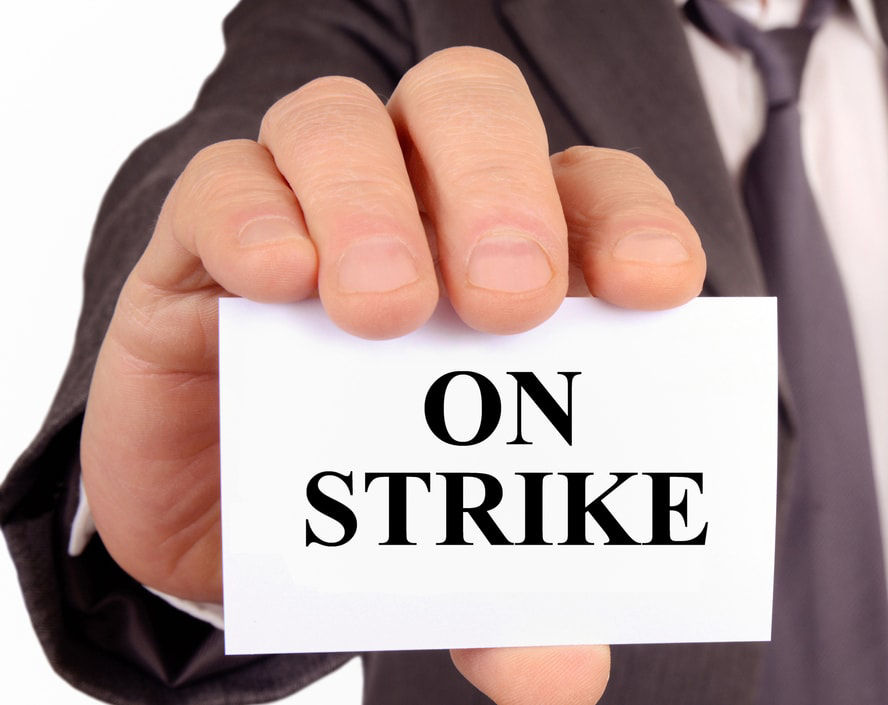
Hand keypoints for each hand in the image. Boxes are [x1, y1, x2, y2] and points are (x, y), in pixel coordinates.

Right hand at [80, 47, 704, 704]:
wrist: (238, 521)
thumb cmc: (383, 496)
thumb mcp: (457, 554)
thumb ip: (515, 602)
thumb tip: (564, 676)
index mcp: (519, 252)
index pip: (594, 190)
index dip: (632, 221)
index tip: (656, 289)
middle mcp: (420, 202)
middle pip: (469, 109)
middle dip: (503, 191)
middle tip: (509, 303)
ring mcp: (309, 210)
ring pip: (341, 121)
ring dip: (373, 203)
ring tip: (385, 315)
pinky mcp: (204, 242)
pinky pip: (224, 182)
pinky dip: (255, 218)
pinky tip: (277, 284)